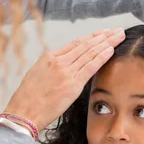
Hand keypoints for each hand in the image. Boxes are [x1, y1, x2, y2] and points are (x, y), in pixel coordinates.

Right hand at [3, 28, 125, 129]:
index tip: (102, 33)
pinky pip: (90, 67)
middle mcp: (58, 61)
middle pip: (86, 44)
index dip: (92, 37)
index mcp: (49, 57)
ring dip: (107, 43)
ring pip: (90, 53)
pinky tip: (111, 50)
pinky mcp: (72, 85)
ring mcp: (66, 72)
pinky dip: (101, 57)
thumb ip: (52, 68)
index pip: (76, 44)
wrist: (24, 112)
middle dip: (103, 36)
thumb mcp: (37, 75)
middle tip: (116, 30)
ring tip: (119, 36)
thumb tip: (64, 66)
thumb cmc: (28, 98)